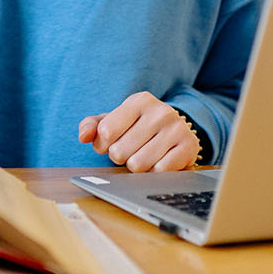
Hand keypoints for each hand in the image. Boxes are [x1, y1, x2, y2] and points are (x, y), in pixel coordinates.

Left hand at [77, 91, 198, 172]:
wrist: (176, 130)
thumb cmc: (138, 127)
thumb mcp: (115, 120)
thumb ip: (92, 126)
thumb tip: (83, 136)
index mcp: (139, 101)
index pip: (105, 132)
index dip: (102, 145)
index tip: (111, 142)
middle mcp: (160, 111)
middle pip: (120, 152)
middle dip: (120, 157)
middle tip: (130, 150)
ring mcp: (177, 129)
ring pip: (138, 165)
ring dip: (136, 167)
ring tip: (144, 155)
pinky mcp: (189, 147)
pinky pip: (159, 172)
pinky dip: (154, 172)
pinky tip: (159, 161)